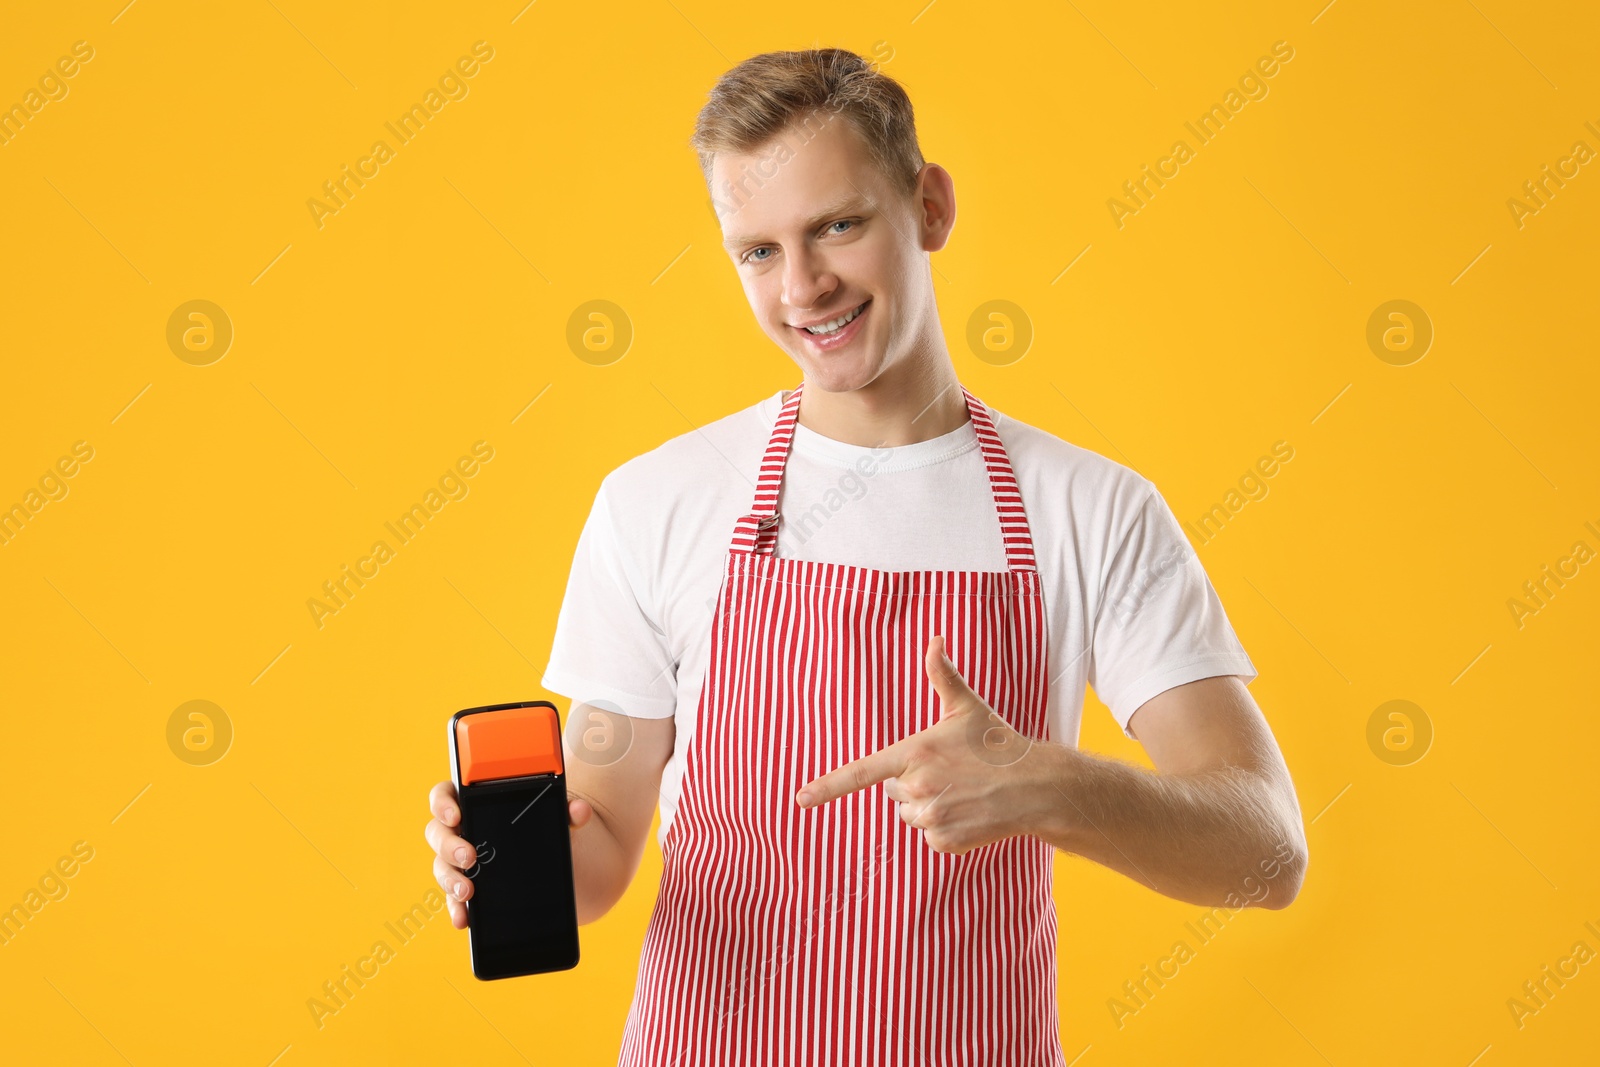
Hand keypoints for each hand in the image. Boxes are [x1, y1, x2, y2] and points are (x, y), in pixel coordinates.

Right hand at [425, 780, 597, 928]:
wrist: (549, 858)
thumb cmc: (543, 825)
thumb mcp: (557, 818)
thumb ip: (568, 812)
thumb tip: (580, 810)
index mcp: (474, 803)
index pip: (445, 794)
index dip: (442, 803)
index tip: (456, 815)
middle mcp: (459, 830)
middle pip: (438, 833)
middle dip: (450, 846)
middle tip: (471, 857)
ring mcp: (457, 860)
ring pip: (441, 866)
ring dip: (450, 880)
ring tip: (468, 892)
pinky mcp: (464, 887)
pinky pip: (452, 899)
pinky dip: (456, 909)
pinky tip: (464, 919)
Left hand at [793, 635, 1034, 854]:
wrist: (1036, 787)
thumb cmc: (998, 743)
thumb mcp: (967, 707)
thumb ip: (942, 675)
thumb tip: (934, 639)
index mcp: (916, 753)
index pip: (863, 771)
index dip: (828, 786)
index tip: (801, 799)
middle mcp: (918, 788)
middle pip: (893, 790)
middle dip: (913, 782)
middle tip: (950, 771)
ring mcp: (931, 818)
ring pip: (909, 814)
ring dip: (927, 805)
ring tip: (961, 791)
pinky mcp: (944, 842)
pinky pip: (928, 835)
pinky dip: (944, 827)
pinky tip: (968, 811)